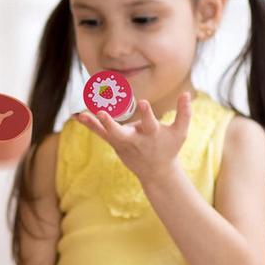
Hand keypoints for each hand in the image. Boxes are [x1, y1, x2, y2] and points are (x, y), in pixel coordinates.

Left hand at [75, 91, 191, 185]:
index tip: (143, 102)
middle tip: (102, 113)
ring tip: (81, 114)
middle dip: (111, 124)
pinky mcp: (114, 143)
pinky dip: (89, 124)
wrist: (155, 171)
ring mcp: (122, 142)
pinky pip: (100, 132)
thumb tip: (187, 93)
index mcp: (152, 135)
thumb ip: (184, 113)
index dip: (147, 113)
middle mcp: (135, 139)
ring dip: (94, 123)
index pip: (149, 124)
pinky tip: (77, 116)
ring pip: (106, 133)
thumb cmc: (169, 148)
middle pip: (121, 133)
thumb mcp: (180, 133)